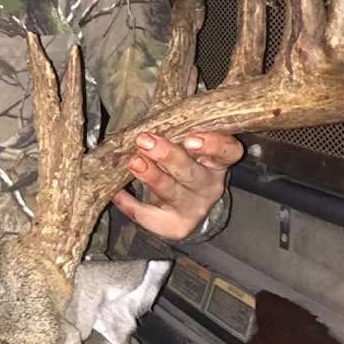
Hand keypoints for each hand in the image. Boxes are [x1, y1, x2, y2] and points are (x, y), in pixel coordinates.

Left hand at [112, 131, 242, 240]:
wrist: (183, 210)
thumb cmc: (181, 168)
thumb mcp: (187, 151)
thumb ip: (177, 134)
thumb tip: (149, 117)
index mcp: (216, 162)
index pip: (227, 151)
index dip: (212, 145)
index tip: (190, 138)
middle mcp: (208, 186)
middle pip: (191, 172)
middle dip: (167, 156)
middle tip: (145, 141)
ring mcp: (192, 208)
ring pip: (171, 192)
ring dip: (151, 176)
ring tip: (134, 163)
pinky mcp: (174, 226)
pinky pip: (150, 216)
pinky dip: (131, 204)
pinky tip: (117, 192)